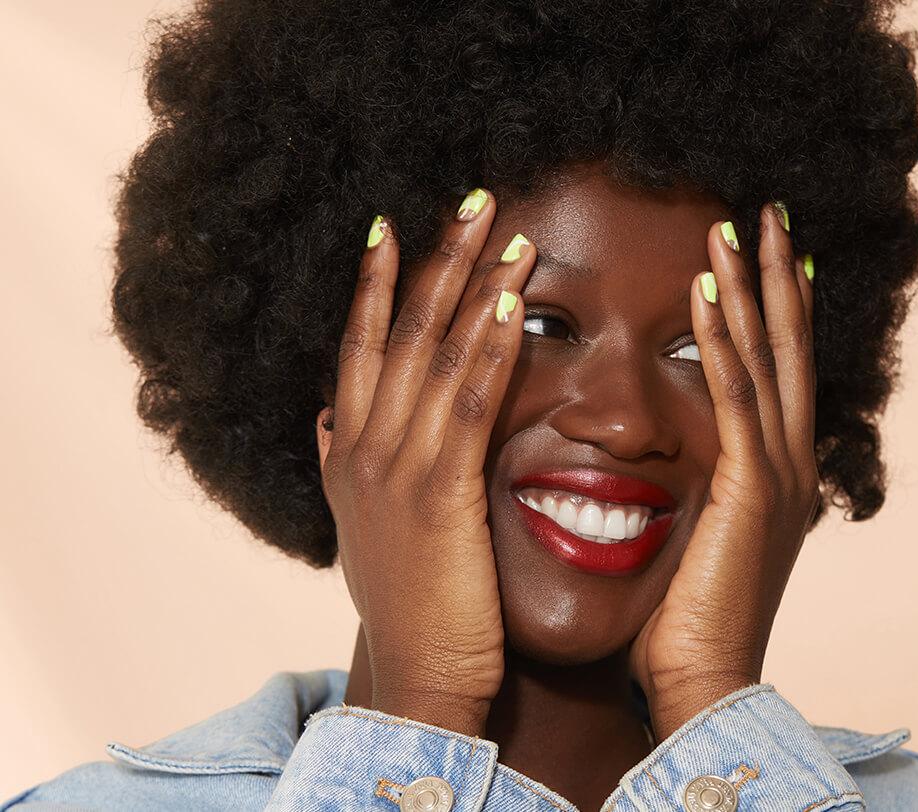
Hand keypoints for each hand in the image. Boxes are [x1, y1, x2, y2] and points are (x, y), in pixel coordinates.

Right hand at [315, 190, 534, 736]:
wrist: (419, 674)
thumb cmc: (407, 601)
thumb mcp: (363, 525)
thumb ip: (341, 464)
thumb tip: (327, 418)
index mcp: (349, 451)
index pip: (358, 349)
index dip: (373, 285)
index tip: (392, 227)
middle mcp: (363, 447)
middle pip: (399, 333)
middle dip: (436, 261)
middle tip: (473, 199)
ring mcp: (397, 468)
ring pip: (434, 356)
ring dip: (474, 289)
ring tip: (509, 231)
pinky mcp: (441, 493)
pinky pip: (468, 406)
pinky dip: (489, 353)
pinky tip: (514, 308)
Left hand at [629, 203, 819, 740]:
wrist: (703, 677)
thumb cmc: (688, 611)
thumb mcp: (700, 530)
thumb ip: (697, 483)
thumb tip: (666, 452)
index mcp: (775, 468)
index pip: (778, 369)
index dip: (775, 308)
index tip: (762, 254)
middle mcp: (787, 459)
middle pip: (788, 347)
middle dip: (776, 277)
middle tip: (764, 213)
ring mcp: (777, 472)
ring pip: (766, 358)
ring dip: (749, 289)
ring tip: (734, 227)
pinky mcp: (749, 489)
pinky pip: (736, 399)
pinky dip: (723, 343)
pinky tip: (705, 295)